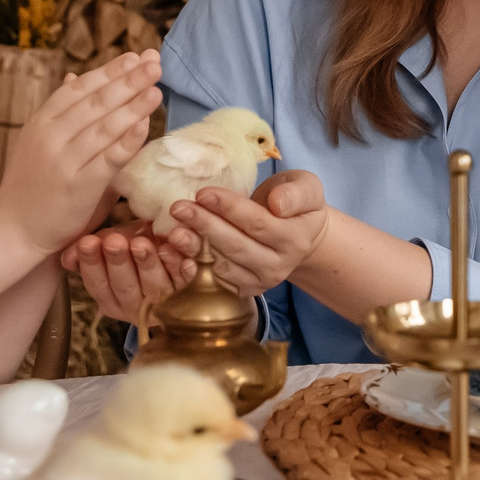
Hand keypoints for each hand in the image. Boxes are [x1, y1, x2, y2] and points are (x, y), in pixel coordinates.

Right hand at [0, 51, 160, 250]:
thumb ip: (63, 111)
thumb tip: (74, 74)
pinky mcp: (78, 187)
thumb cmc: (32, 183)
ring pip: (104, 127)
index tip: (134, 57)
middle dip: (128, 80)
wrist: (13, 228)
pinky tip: (145, 124)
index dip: (109, 71)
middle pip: (95, 102)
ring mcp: (63, 161)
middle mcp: (50, 137)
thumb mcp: (40, 140)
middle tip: (153, 63)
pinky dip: (128, 140)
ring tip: (156, 88)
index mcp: (41, 122)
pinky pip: (108, 159)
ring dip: (133, 105)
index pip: (79, 88)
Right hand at [63, 224, 195, 324]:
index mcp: (111, 298)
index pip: (98, 284)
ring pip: (155, 286)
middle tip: (114, 242)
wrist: (170, 248)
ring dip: (148, 265)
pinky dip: (183, 269)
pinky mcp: (190, 293)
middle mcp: (136, 306)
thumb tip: (68, 256)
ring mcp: (164, 301)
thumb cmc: (136, 245)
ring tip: (142, 243)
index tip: (87, 242)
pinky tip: (181, 257)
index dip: (92, 264)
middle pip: (125, 287)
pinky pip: (186, 283)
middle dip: (118, 263)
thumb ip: (88, 252)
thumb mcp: (110, 246)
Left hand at [160, 171, 329, 295]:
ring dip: (195, 248)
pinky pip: (217, 279)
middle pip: (236, 246)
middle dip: (205, 226)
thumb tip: (277, 204)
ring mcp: (261, 281)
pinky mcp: (246, 291)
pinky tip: (176, 250)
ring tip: (173, 230)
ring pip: (223, 265)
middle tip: (178, 208)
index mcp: (296, 239)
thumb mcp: (307, 188)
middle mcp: (279, 266)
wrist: (300, 235)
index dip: (229, 208)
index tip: (202, 193)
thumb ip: (296, 194)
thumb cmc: (296, 204)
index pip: (257, 223)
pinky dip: (195, 265)